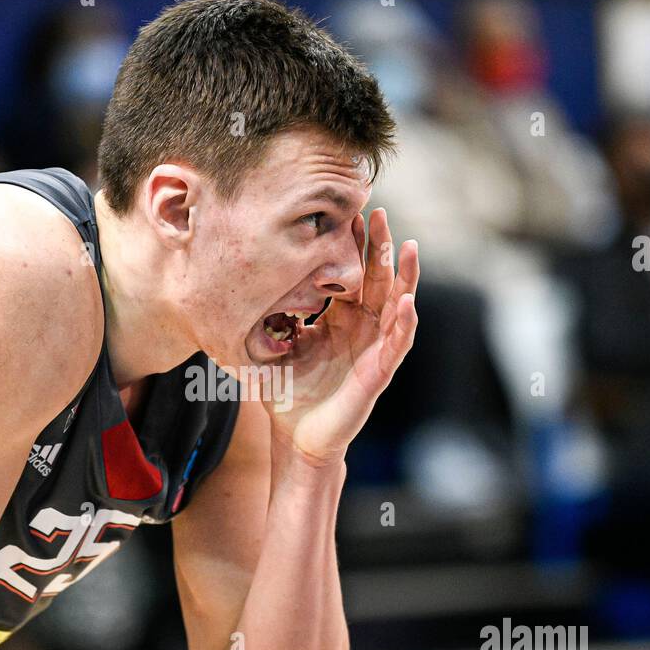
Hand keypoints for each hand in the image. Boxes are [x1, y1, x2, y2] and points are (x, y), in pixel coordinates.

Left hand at [262, 207, 418, 464]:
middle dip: (379, 247)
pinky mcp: (378, 372)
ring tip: (411, 248)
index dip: (352, 246)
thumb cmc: (287, 395)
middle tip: (376, 211)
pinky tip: (407, 304)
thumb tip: (238, 288)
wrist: (296, 438)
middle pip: (377, 280)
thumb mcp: (273, 350)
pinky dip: (404, 325)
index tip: (348, 212)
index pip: (351, 275)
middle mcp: (361, 329)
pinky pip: (396, 345)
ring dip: (405, 277)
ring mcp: (374, 349)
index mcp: (338, 320)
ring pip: (397, 306)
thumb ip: (266, 320)